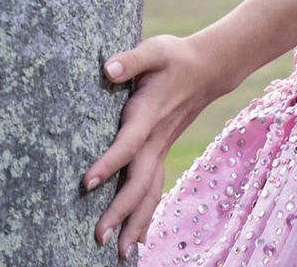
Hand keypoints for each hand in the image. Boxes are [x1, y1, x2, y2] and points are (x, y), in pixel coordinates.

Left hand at [85, 33, 227, 259]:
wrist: (209, 68)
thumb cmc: (175, 57)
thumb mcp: (154, 50)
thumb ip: (131, 60)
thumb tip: (107, 69)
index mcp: (149, 115)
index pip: (128, 144)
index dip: (109, 163)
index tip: (88, 183)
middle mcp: (156, 139)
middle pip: (140, 182)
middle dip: (121, 212)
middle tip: (99, 238)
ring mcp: (161, 149)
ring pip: (151, 192)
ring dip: (136, 222)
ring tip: (121, 253)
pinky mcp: (161, 152)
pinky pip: (155, 189)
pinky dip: (147, 215)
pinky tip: (139, 238)